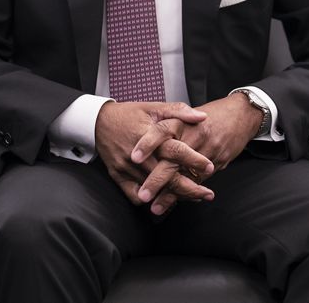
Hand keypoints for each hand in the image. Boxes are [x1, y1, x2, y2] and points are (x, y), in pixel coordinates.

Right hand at [94, 101, 214, 206]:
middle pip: (167, 176)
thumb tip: (202, 117)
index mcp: (149, 135)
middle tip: (207, 193)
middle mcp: (138, 155)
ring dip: (174, 197)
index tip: (210, 166)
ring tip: (193, 198)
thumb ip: (179, 111)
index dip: (194, 160)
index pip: (175, 150)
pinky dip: (151, 201)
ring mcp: (127, 168)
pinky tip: (165, 201)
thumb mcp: (154, 107)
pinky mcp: (118, 177)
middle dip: (190, 187)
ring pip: (154, 189)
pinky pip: (135, 196)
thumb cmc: (129, 114)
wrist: (98, 122)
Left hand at [134, 93, 262, 214]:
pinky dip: (185, 194)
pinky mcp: (217, 163)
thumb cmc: (209, 116)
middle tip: (143, 195)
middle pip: (172, 160)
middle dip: (156, 180)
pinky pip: (198, 181)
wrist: (240, 114)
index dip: (147, 144)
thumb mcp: (187, 113)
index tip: (133, 158)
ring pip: (185, 176)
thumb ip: (168, 124)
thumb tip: (142, 137)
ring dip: (170, 194)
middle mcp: (194, 136)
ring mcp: (206, 151)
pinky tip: (172, 204)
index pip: (161, 131)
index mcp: (182, 122)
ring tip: (155, 208)